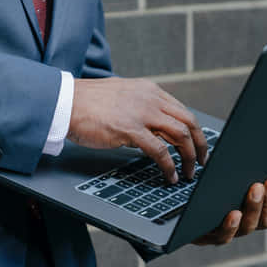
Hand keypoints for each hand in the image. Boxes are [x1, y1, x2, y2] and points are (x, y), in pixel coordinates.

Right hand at [68, 77, 208, 183]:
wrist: (65, 102)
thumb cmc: (86, 103)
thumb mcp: (121, 97)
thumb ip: (139, 107)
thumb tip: (152, 127)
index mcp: (149, 90)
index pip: (182, 110)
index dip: (194, 130)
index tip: (197, 144)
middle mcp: (150, 99)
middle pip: (189, 122)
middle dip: (200, 144)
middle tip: (202, 161)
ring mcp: (142, 113)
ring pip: (180, 135)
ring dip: (189, 156)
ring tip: (189, 172)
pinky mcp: (131, 129)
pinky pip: (160, 151)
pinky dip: (169, 166)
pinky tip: (170, 176)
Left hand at [193, 178, 266, 245]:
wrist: (179, 205)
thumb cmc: (216, 194)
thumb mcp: (239, 188)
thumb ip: (265, 193)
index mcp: (248, 220)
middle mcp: (236, 231)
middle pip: (253, 223)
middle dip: (258, 204)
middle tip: (258, 185)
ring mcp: (218, 235)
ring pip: (236, 231)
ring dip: (244, 216)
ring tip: (246, 198)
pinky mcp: (200, 236)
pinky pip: (216, 235)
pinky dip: (226, 227)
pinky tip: (231, 213)